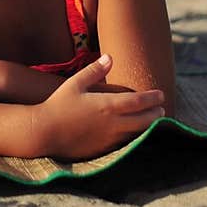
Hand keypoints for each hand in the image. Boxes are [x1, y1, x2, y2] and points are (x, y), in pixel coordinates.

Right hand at [39, 54, 165, 159]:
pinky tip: (135, 133)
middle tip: (162, 109)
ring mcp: (110, 139)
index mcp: (107, 105)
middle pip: (145, 120)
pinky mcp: (104, 149)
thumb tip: (110, 57)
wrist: (44, 132)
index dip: (153, 98)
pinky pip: (126, 143)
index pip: (139, 101)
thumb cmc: (58, 104)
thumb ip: (94, 70)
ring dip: (149, 127)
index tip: (161, 95)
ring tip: (154, 121)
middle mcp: (113, 123)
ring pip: (138, 133)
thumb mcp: (75, 83)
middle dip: (156, 114)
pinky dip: (136, 137)